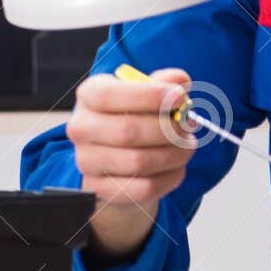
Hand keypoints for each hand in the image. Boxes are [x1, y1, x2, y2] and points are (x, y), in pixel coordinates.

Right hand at [67, 67, 194, 259]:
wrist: (115, 156)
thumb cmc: (133, 115)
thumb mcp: (144, 93)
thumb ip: (162, 83)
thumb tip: (179, 80)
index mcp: (89, 95)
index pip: (109, 95)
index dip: (149, 95)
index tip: (180, 97)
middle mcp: (81, 128)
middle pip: (128, 131)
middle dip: (168, 129)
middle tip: (189, 125)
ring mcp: (87, 162)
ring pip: (139, 162)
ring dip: (174, 154)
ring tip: (187, 145)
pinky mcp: (101, 190)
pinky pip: (144, 187)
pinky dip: (170, 177)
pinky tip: (177, 167)